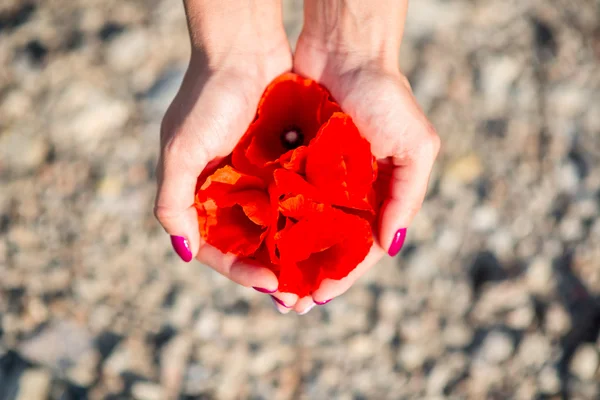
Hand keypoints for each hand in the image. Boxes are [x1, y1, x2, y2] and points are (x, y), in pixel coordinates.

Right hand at [155, 0, 293, 298]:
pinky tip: (324, 240)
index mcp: (199, 196)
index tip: (270, 283)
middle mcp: (227, 192)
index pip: (217, 249)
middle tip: (298, 298)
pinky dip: (304, 222)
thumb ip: (174, 202)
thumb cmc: (208, 98)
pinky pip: (293, 202)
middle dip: (271, 272)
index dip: (240, 271)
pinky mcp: (280, 164)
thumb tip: (184, 252)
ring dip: (291, 254)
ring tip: (315, 277)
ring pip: (274, 229)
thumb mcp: (180, 150)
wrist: (244, 49)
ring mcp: (255, 180)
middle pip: (249, 246)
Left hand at [280, 0, 439, 313]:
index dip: (342, 275)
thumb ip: (406, 195)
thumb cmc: (384, 95)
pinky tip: (257, 243)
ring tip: (269, 284)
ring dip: (287, 259)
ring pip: (301, 231)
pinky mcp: (293, 163)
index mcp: (377, 198)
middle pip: (327, 248)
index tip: (318, 296)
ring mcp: (319, 181)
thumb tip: (388, 245)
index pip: (359, 249)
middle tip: (288, 303)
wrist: (344, 50)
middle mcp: (347, 195)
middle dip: (309, 276)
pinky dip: (272, 224)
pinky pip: (281, 201)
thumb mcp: (415, 145)